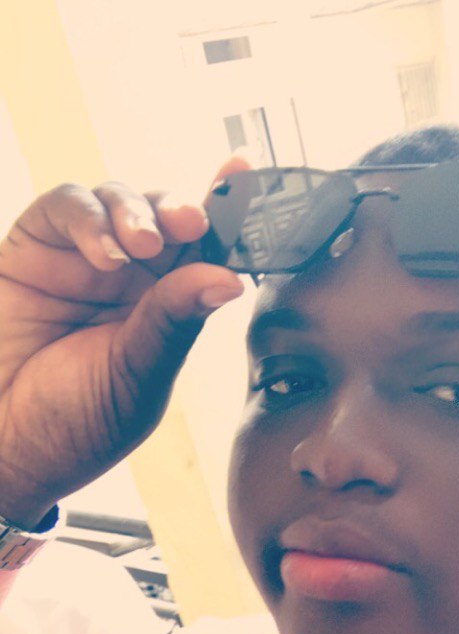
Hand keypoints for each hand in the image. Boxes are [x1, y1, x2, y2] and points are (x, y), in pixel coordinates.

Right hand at [0, 164, 247, 527]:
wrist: (6, 444)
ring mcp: (82, 258)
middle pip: (164, 215)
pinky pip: (67, 206)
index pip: (205, 253)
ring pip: (118, 201)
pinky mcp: (35, 245)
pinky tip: (103, 254)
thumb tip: (230, 279)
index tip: (244, 174)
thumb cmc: (75, 425)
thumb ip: (175, 322)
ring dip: (136, 211)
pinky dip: (89, 219)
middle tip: (192, 222)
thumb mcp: (137, 377)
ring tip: (142, 245)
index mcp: (167, 309)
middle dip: (181, 209)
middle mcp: (130, 279)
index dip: (227, 214)